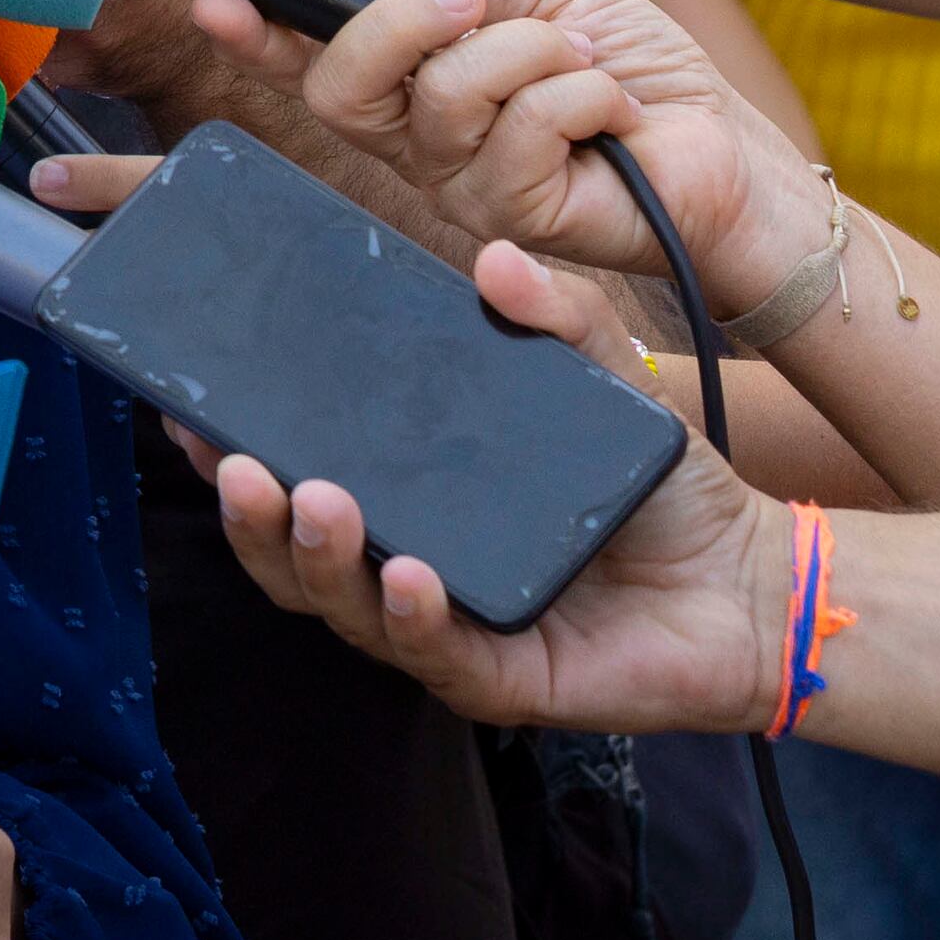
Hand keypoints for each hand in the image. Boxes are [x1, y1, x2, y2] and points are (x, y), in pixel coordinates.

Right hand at [88, 0, 829, 309]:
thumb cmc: (642, 74)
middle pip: (349, 87)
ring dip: (536, 50)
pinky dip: (582, 93)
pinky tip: (615, 116)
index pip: (319, 66)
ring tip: (589, 64)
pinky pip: (524, 128)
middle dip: (403, 21)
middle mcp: (425, 149)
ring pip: (449, 94)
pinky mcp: (522, 222)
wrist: (728, 151)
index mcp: (421, 91)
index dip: (259, 36)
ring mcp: (467, 192)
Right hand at [213, 243, 786, 736]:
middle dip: (251, 514)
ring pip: (344, 608)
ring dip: (318, 557)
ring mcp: (446, 629)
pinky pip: (438, 654)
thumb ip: (558, 319)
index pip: (296, 480)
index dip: (232, 452)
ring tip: (315, 503)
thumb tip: (497, 259)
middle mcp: (408, 565)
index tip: (189, 406)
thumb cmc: (661, 492)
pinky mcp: (501, 680)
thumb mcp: (609, 384)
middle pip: (293, 556)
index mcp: (411, 499)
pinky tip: (410, 576)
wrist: (750, 583)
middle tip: (231, 462)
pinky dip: (415, 615)